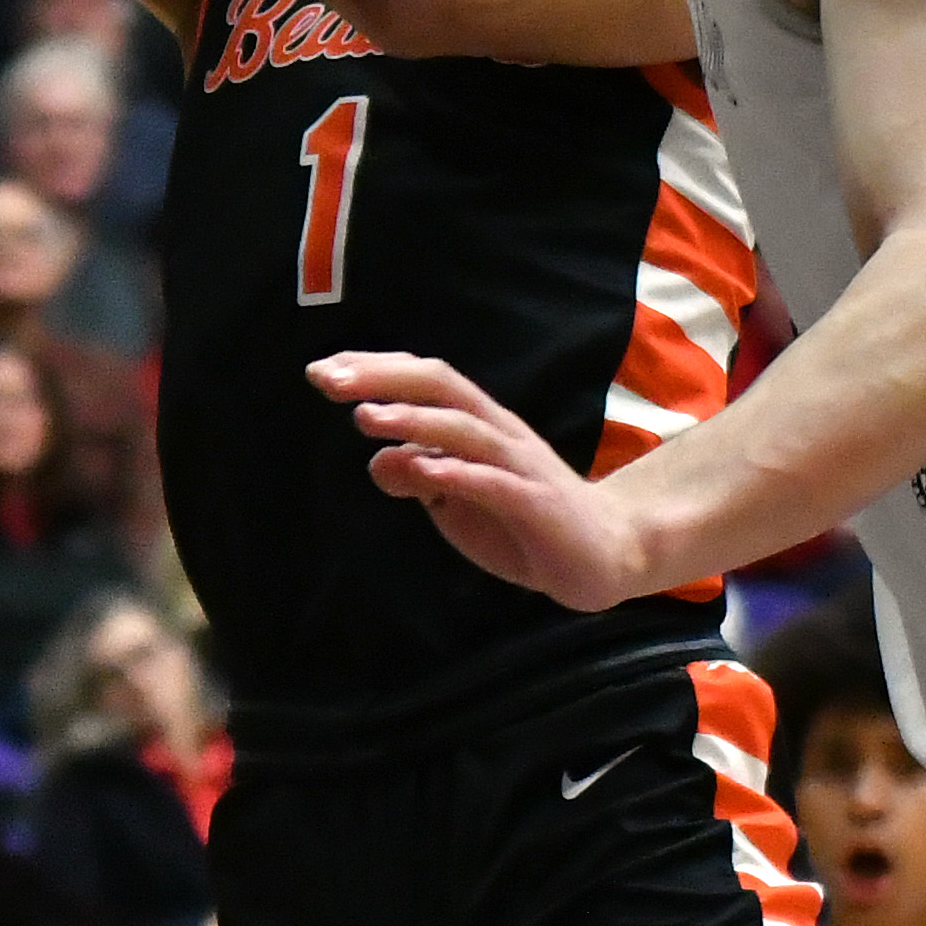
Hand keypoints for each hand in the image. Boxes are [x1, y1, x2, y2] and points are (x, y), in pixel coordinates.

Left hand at [309, 351, 660, 607]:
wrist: (604, 554)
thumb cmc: (520, 520)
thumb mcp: (454, 502)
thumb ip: (416, 478)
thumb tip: (378, 461)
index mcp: (476, 425)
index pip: (424, 380)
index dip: (375, 370)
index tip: (321, 371)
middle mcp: (498, 433)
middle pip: (441, 387)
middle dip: (384, 379)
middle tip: (328, 380)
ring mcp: (519, 466)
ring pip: (464, 429)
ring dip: (413, 421)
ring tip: (364, 418)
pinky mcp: (536, 505)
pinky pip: (494, 483)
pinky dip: (457, 474)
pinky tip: (421, 471)